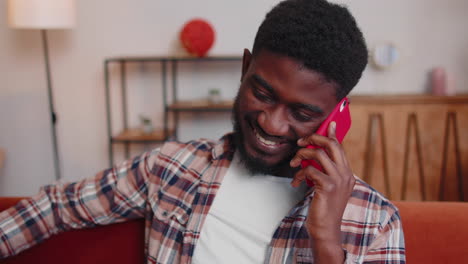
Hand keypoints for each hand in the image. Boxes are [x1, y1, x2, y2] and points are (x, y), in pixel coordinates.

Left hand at [290, 121, 354, 243]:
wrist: (325, 230)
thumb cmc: (323, 208)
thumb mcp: (328, 187)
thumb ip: (325, 170)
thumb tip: (315, 154)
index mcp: (347, 174)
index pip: (340, 147)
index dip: (333, 134)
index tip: (329, 124)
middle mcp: (346, 174)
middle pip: (332, 145)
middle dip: (314, 139)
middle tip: (301, 142)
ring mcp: (338, 180)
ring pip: (318, 154)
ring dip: (301, 155)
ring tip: (294, 164)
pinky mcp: (328, 187)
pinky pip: (309, 169)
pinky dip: (299, 173)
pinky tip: (296, 182)